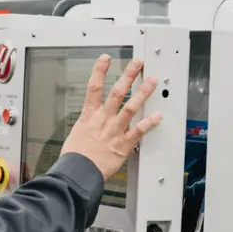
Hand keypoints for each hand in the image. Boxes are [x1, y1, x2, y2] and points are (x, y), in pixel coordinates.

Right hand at [59, 55, 162, 179]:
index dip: (99, 71)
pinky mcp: (123, 144)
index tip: (105, 59)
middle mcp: (103, 120)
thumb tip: (88, 125)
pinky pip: (139, 131)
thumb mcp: (76, 135)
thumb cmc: (74, 158)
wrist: (78, 172)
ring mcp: (114, 130)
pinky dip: (149, 123)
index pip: (94, 88)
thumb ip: (86, 126)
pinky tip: (158, 116)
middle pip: (117, 92)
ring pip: (130, 107)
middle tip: (137, 63)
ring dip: (142, 93)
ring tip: (151, 82)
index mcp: (89, 116)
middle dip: (128, 75)